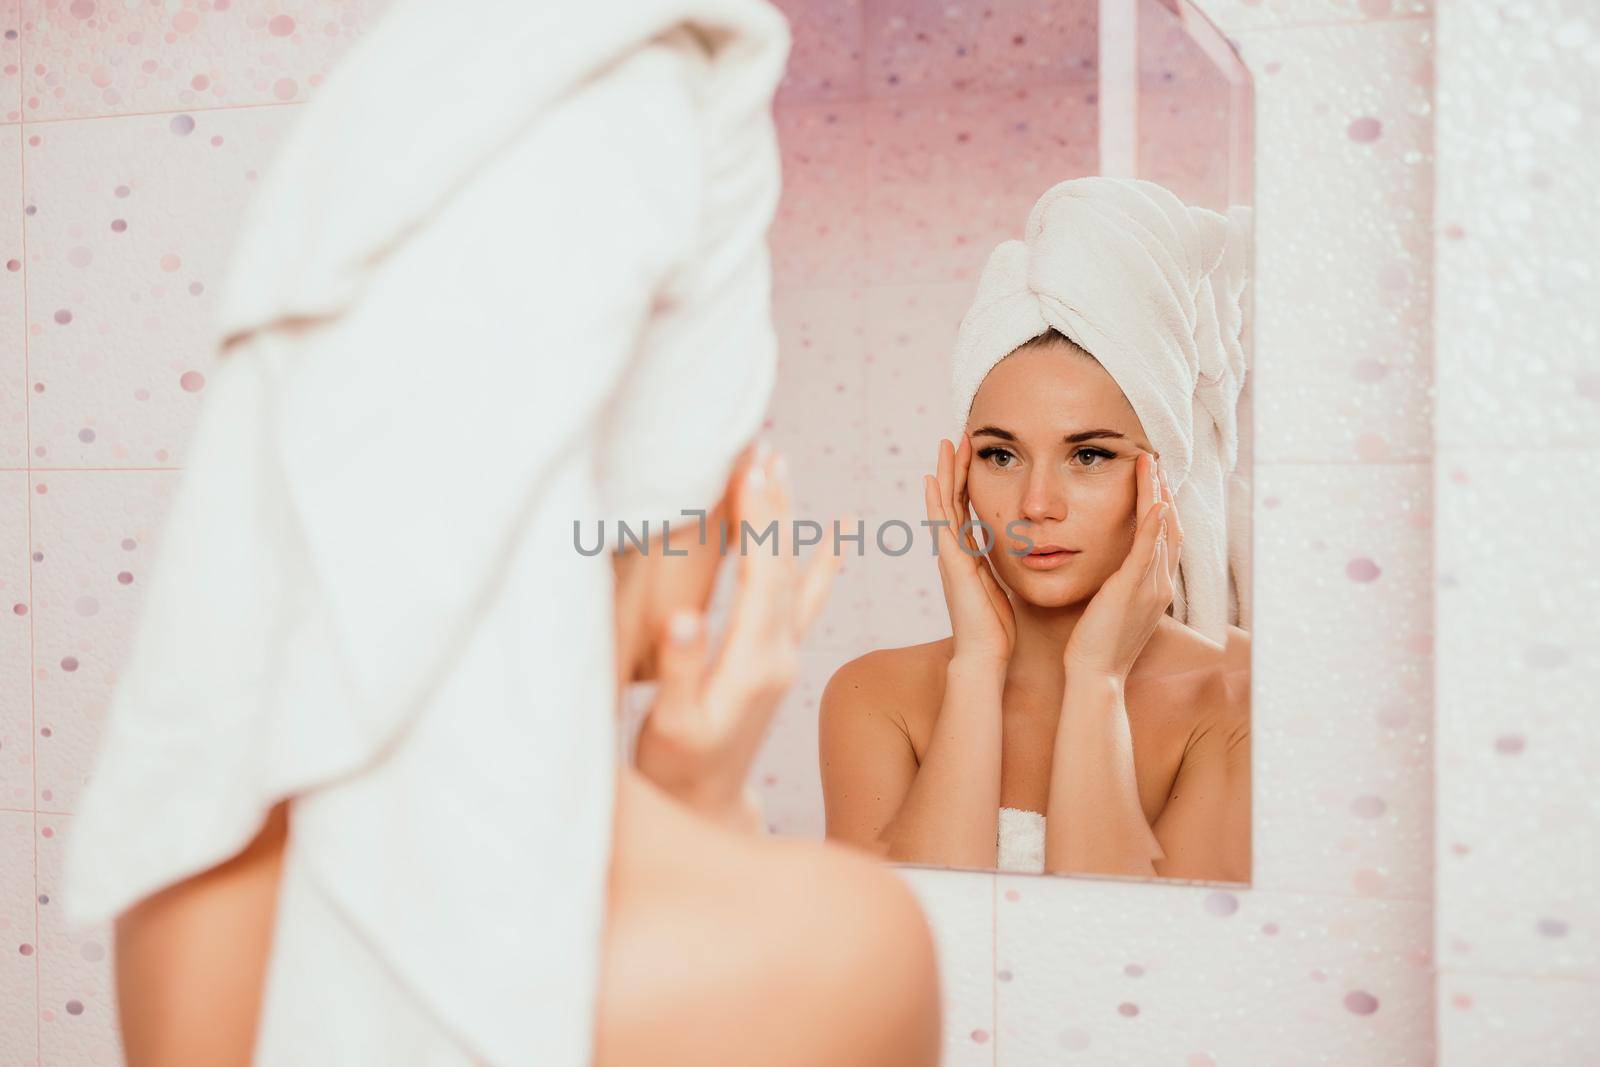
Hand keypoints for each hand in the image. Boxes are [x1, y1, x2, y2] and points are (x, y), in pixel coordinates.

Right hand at [634, 441, 843, 829]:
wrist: (707, 810)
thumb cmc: (677, 771)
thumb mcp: (672, 728)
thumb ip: (681, 674)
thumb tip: (686, 619)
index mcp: (753, 662)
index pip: (762, 573)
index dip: (757, 518)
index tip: (752, 466)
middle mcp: (779, 654)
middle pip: (782, 564)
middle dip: (773, 504)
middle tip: (765, 449)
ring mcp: (783, 656)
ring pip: (793, 575)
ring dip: (788, 521)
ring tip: (783, 470)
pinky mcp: (777, 662)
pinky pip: (806, 604)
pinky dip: (820, 566)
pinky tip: (837, 539)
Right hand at [924, 434, 1015, 665]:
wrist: (985, 655)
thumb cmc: (996, 629)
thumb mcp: (1004, 587)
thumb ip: (1002, 567)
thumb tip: (1017, 550)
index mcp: (969, 555)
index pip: (967, 508)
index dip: (968, 480)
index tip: (973, 454)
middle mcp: (955, 551)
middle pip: (952, 499)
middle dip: (954, 468)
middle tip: (957, 436)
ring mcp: (949, 556)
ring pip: (944, 504)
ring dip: (944, 473)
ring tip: (946, 444)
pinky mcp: (950, 562)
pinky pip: (941, 524)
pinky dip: (935, 500)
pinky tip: (931, 479)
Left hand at [1064, 450, 1182, 679]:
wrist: (1096, 676)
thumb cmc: (1096, 647)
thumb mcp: (1112, 610)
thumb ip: (1119, 587)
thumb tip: (1112, 572)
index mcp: (1155, 589)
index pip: (1165, 539)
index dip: (1163, 508)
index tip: (1154, 483)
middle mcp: (1160, 584)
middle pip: (1170, 528)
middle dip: (1163, 492)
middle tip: (1154, 462)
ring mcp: (1150, 586)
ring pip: (1161, 531)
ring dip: (1157, 495)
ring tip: (1150, 466)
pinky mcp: (1133, 589)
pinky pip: (1148, 549)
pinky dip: (1153, 523)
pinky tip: (1155, 501)